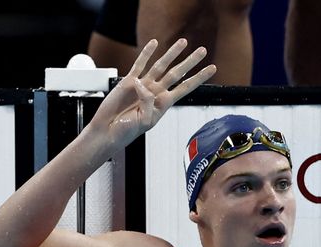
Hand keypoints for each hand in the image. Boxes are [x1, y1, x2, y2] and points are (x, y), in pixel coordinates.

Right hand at [89, 38, 216, 149]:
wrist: (108, 131)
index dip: (199, 77)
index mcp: (163, 103)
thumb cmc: (126, 131)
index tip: (212, 68)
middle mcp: (156, 92)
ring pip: (161, 65)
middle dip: (191, 61)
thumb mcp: (144, 120)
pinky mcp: (128, 81)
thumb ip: (148, 102)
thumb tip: (143, 84)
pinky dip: (147, 53)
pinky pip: (140, 64)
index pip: (186, 87)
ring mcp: (143, 85)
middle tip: (203, 50)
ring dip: (172, 53)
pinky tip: (154, 43)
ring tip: (183, 41)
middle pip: (177, 73)